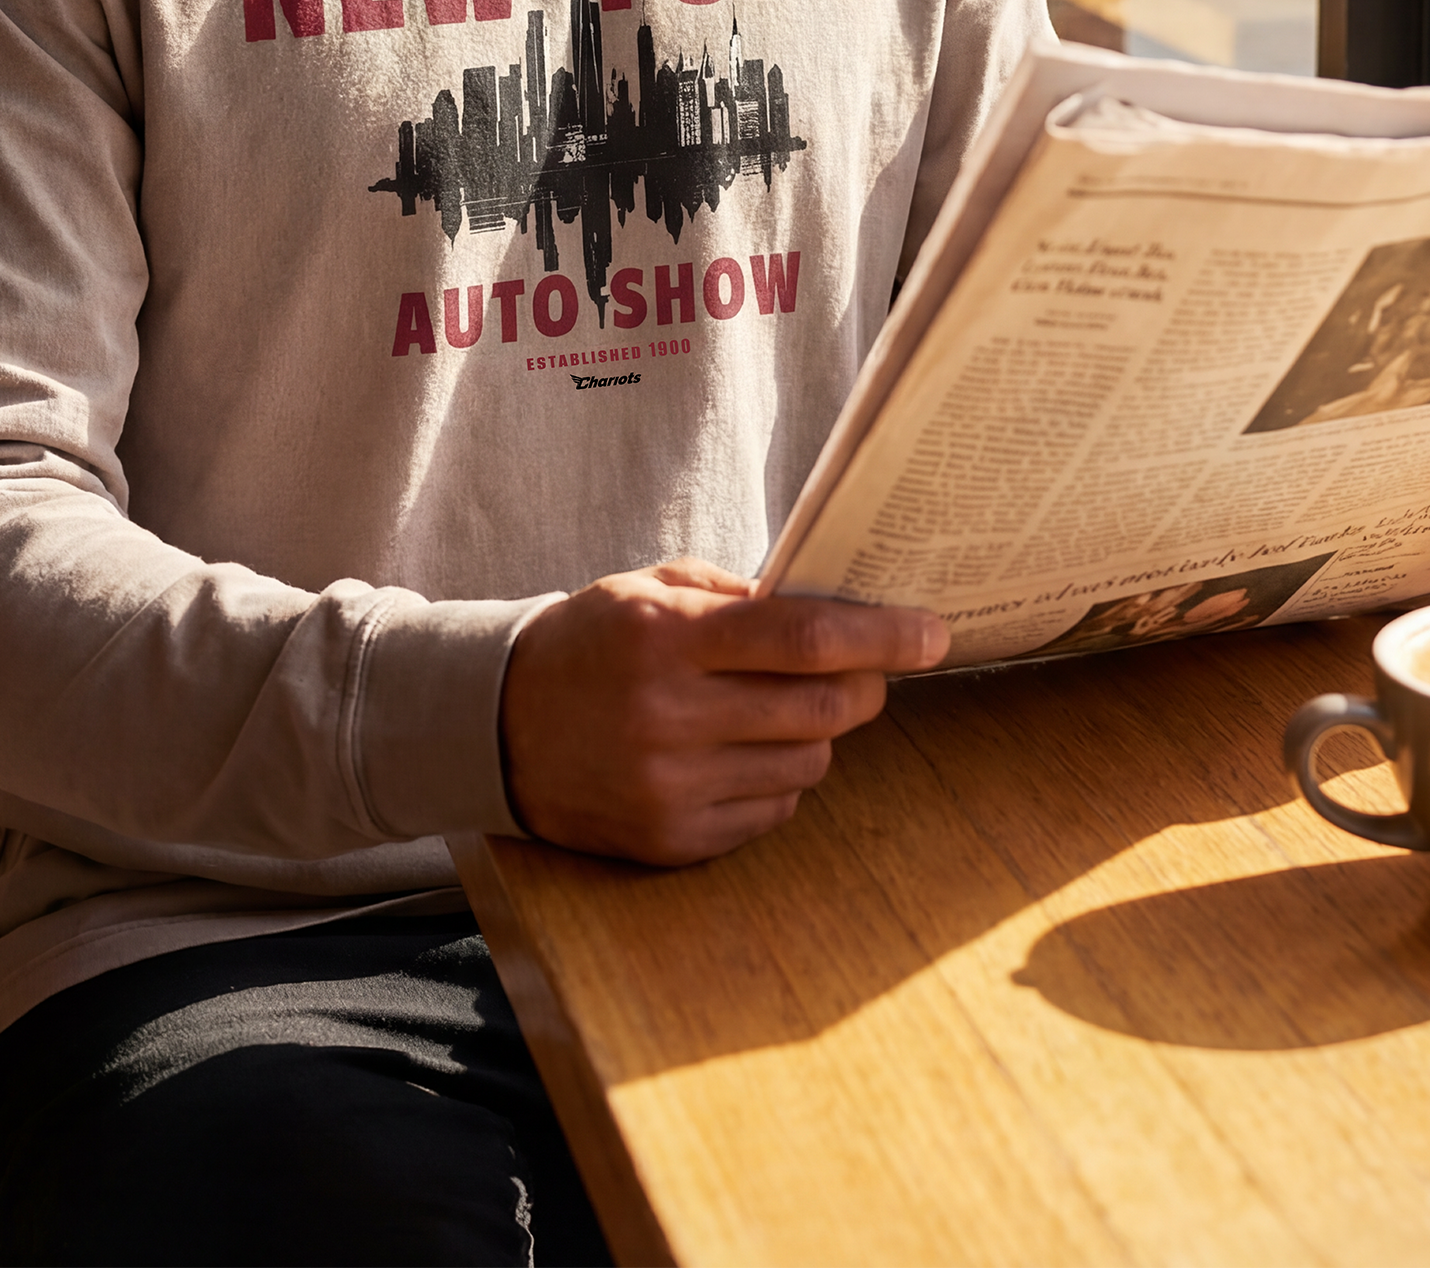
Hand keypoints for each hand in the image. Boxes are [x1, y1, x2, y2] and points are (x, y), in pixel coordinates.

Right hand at [500, 557, 947, 864]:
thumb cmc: (594, 641)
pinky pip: (771, 815)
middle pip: (821, 709)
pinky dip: (775, 783)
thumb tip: (839, 614)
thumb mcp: (651, 588)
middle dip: (866, 685)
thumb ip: (739, 597)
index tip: (932, 632)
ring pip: (806, 767)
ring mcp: (669, 786)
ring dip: (815, 735)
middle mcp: (669, 714)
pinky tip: (737, 754)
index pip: (803, 637)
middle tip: (869, 671)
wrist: (497, 725)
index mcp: (667, 635)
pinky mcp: (669, 841)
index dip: (882, 636)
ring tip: (776, 711)